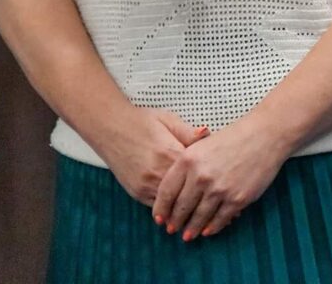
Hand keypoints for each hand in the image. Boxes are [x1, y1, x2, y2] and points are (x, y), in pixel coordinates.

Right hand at [93, 106, 208, 206]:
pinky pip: (157, 207)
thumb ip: (189, 133)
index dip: (211, 175)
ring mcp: (145, 185)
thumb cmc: (141, 121)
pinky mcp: (136, 192)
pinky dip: (170, 208)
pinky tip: (182, 209)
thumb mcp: (169, 121)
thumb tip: (209, 134)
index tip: (221, 180)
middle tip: (218, 201)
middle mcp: (157, 173)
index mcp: (170, 153)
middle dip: (201, 194)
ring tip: (202, 210)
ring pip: (172, 204)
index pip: (198, 171)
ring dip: (186, 206)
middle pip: (187, 191)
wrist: (110, 127)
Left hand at [151, 119, 291, 240]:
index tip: (160, 218)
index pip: (166, 192)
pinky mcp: (238, 198)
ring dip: (192, 229)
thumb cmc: (235, 137)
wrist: (265, 134)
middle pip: (181, 208)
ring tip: (188, 235)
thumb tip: (175, 193)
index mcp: (188, 160)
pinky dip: (212, 227)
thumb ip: (186, 166)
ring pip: (199, 217)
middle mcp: (201, 176)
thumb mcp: (201, 144)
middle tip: (172, 229)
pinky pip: (220, 219)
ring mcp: (219, 189)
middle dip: (175, 222)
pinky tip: (208, 230)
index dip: (161, 209)